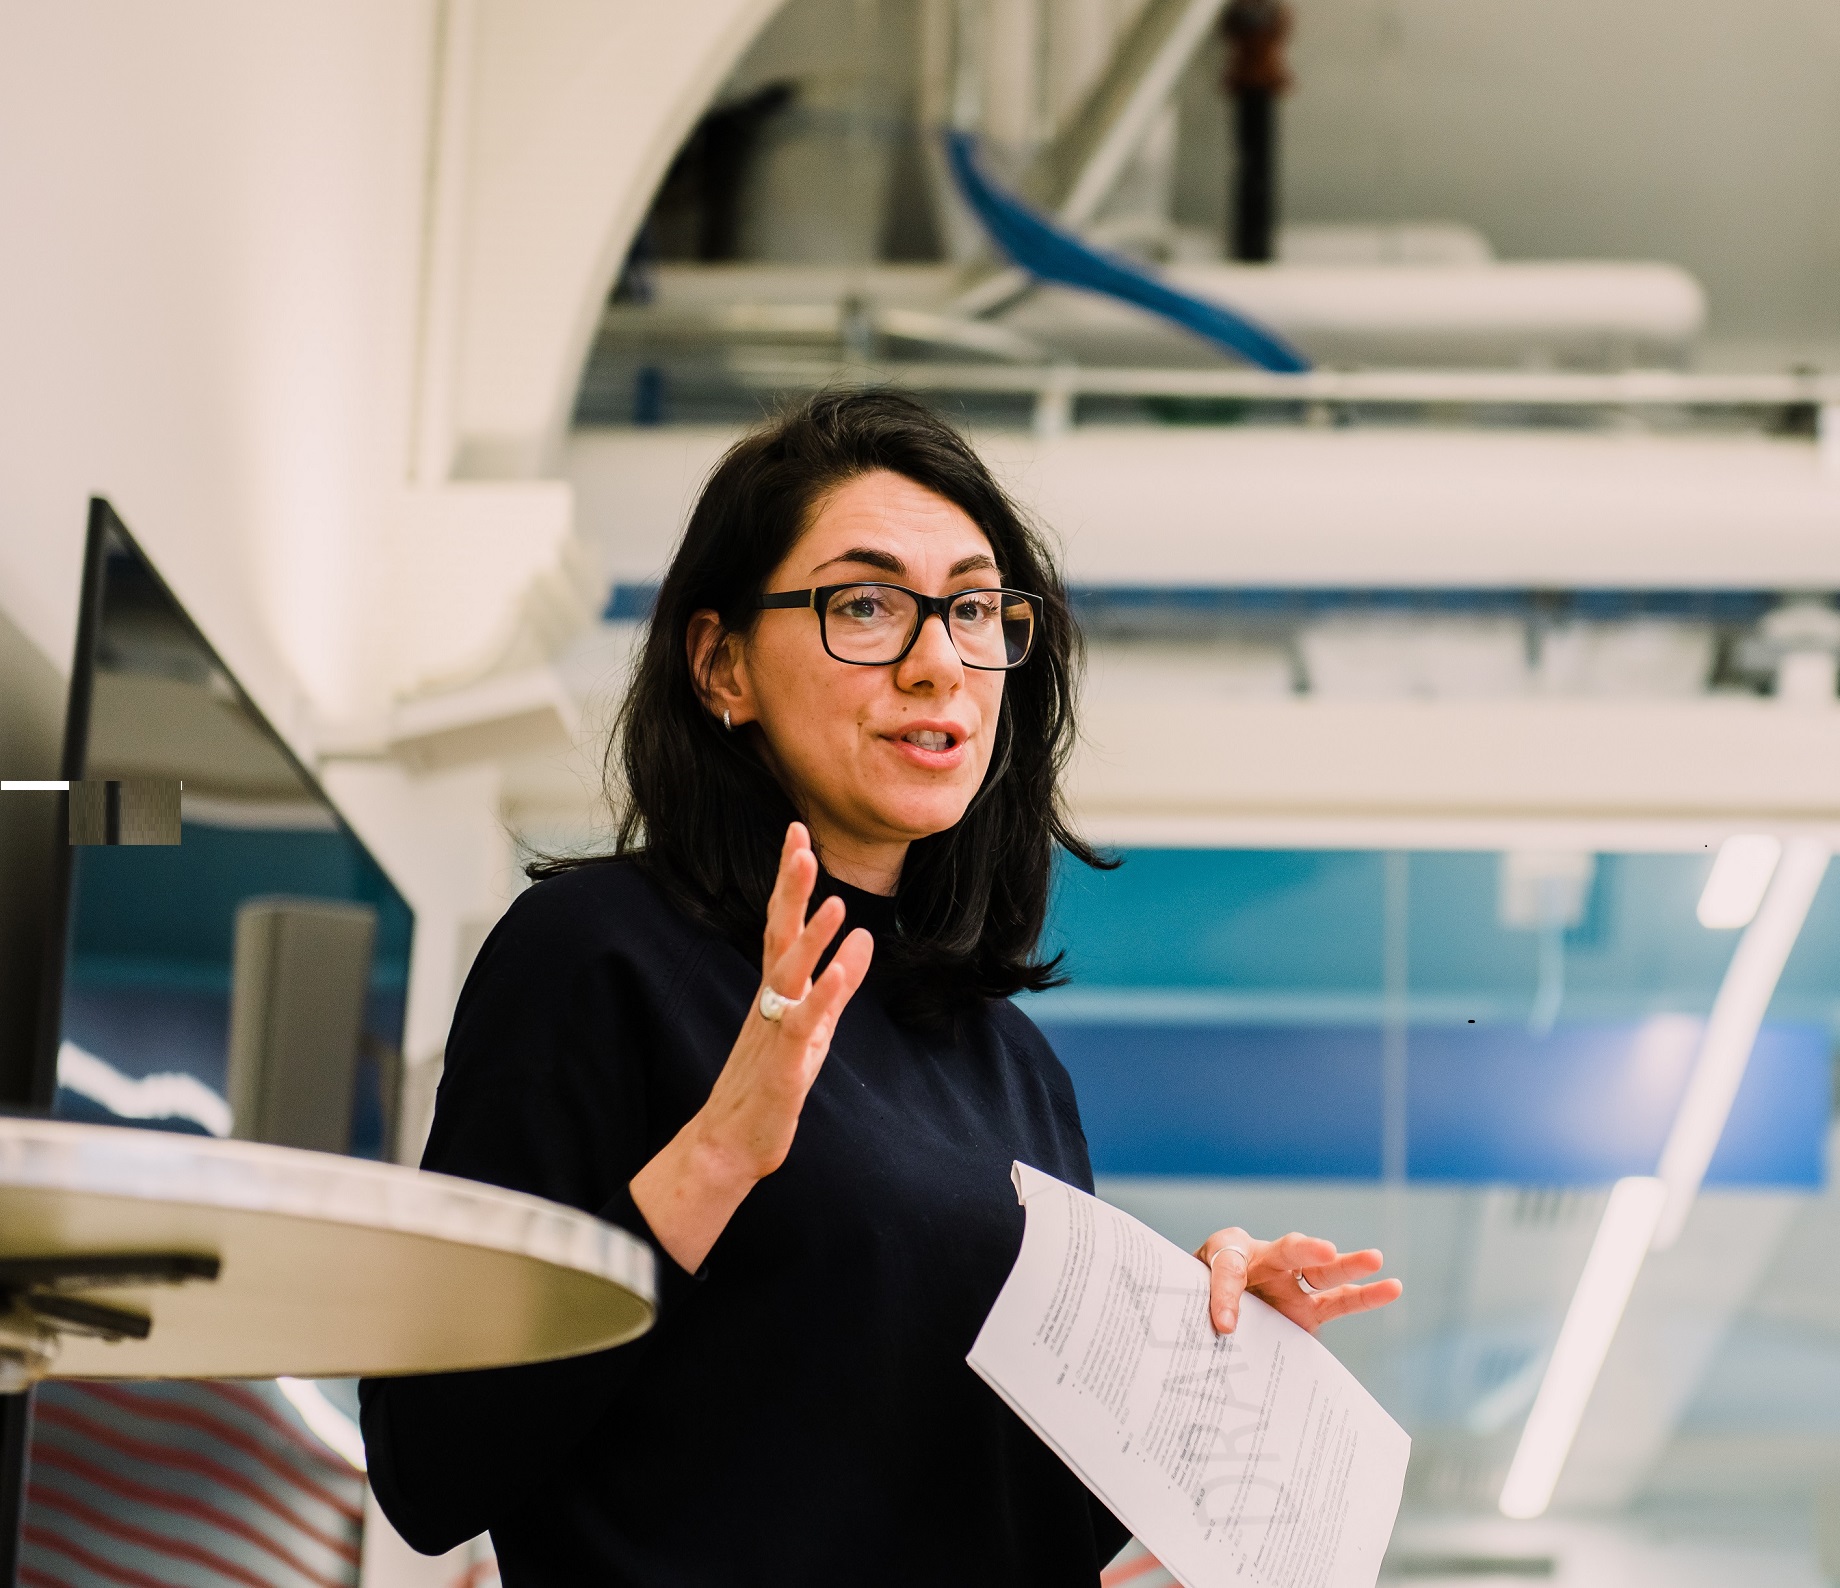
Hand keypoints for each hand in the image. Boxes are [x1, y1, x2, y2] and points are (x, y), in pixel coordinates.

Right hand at [631, 823, 873, 1270]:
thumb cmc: (770, 1083)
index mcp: (776, 990)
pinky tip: (842, 969)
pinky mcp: (782, 1065)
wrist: (732, 1143)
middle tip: (799, 841)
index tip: (797, 833)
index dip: (790, 880)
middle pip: (778, 934)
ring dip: (812, 938)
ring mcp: (774, 1031)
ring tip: (836, 902)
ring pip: (789, 975)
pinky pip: (803, 1025)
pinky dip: (824, 996)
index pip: (782, 923)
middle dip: (789, 888)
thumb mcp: (814, 1026)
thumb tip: (861, 939)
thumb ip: (838, 983)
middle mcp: (770, 1002)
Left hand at [1194, 1227, 1401, 1336]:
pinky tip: (1392, 1287)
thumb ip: (1212, 1300)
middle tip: (1326, 1251)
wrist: (1211, 1301)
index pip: (1228, 1266)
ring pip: (1322, 1274)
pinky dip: (1364, 1295)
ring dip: (1347, 1266)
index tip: (1225, 1325)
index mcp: (1232, 1250)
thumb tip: (1228, 1328)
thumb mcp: (1195, 1286)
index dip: (1226, 1293)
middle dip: (1305, 1251)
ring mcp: (1291, 1287)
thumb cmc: (1203, 1287)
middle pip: (1288, 1252)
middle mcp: (1268, 1263)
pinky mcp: (1307, 1312)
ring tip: (1374, 1258)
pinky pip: (1339, 1301)